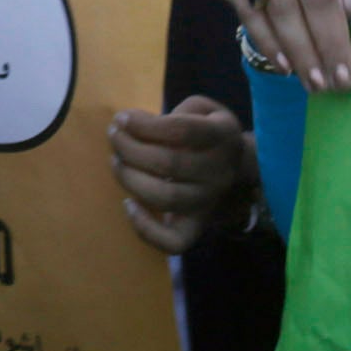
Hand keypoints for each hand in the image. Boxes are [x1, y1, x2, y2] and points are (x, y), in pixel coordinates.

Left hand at [110, 96, 254, 253]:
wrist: (236, 168)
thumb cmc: (206, 133)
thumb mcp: (200, 109)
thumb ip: (171, 112)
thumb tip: (132, 123)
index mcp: (222, 135)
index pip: (182, 131)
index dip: (146, 125)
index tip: (122, 119)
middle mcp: (219, 172)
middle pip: (170, 164)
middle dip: (131, 148)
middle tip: (114, 136)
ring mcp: (208, 202)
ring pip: (167, 198)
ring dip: (131, 179)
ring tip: (116, 162)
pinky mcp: (196, 227)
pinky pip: (173, 241)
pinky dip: (145, 228)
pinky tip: (128, 205)